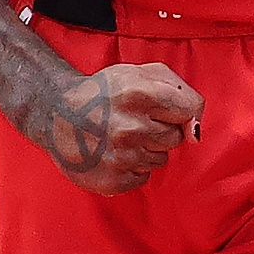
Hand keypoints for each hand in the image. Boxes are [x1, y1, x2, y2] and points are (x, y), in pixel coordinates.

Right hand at [25, 59, 203, 195]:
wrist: (58, 115)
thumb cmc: (105, 92)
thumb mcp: (138, 73)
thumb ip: (178, 90)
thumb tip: (196, 131)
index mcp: (139, 93)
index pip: (189, 109)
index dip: (179, 111)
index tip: (166, 111)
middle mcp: (131, 127)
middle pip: (175, 138)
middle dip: (160, 130)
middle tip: (134, 121)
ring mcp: (121, 157)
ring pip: (161, 160)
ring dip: (147, 149)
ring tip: (121, 136)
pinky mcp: (113, 180)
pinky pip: (143, 177)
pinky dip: (133, 168)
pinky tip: (114, 153)